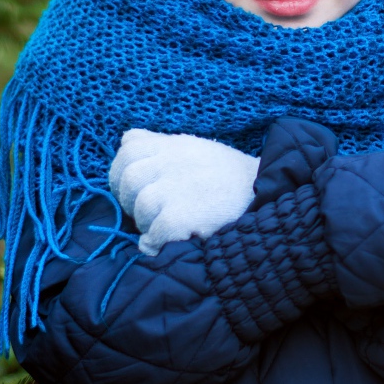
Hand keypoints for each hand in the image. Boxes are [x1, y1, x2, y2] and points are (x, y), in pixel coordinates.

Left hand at [108, 130, 259, 254]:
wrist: (263, 191)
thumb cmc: (225, 174)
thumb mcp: (192, 147)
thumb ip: (157, 143)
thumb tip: (126, 139)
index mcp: (172, 145)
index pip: (127, 150)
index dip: (120, 174)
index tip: (131, 192)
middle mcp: (172, 162)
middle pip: (129, 180)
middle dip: (130, 201)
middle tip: (147, 213)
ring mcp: (177, 188)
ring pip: (141, 208)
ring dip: (146, 223)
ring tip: (163, 227)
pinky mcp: (183, 216)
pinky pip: (154, 233)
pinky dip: (153, 243)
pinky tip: (162, 243)